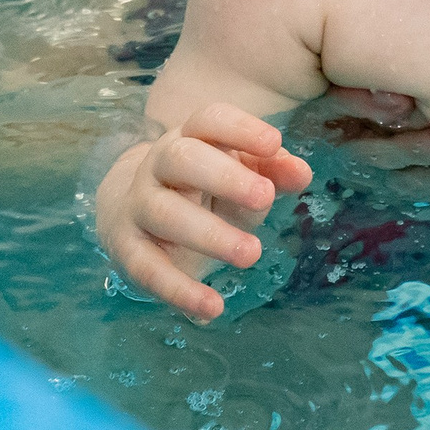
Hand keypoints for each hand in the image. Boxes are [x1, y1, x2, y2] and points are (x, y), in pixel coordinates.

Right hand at [95, 103, 310, 322]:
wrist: (134, 213)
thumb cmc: (205, 188)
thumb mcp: (243, 176)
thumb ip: (273, 170)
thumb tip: (302, 173)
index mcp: (191, 137)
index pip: (210, 120)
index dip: (240, 129)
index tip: (273, 144)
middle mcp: (159, 165)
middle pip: (182, 158)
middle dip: (224, 177)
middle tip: (265, 198)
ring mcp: (139, 205)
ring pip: (165, 213)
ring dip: (209, 234)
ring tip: (252, 254)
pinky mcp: (128, 248)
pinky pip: (147, 268)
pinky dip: (179, 290)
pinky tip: (213, 309)